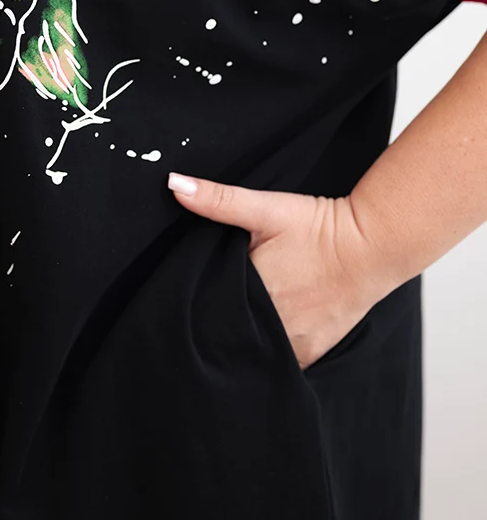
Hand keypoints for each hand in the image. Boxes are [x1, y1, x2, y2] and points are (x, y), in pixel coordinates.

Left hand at [168, 173, 397, 368]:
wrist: (373, 245)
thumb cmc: (319, 226)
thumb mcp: (265, 208)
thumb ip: (219, 200)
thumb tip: (175, 184)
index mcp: (251, 293)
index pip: (207, 307)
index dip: (196, 300)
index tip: (189, 292)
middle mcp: (270, 326)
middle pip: (230, 331)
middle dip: (219, 321)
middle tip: (216, 303)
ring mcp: (293, 343)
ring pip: (254, 349)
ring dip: (244, 338)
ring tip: (237, 320)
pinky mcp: (313, 351)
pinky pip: (280, 362)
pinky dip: (270, 352)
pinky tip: (263, 335)